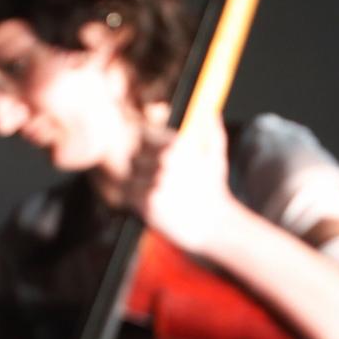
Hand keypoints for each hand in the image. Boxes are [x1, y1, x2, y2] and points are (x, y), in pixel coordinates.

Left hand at [118, 114, 241, 255]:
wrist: (213, 225)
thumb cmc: (213, 192)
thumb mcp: (216, 159)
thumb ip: (212, 134)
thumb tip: (212, 113)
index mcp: (177, 145)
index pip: (140, 134)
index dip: (133, 143)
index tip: (134, 152)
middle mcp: (165, 161)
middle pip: (127, 153)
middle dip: (124, 161)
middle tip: (124, 169)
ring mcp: (155, 181)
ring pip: (123, 174)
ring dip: (123, 179)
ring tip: (128, 185)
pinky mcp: (147, 202)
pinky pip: (125, 194)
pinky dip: (125, 196)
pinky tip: (134, 199)